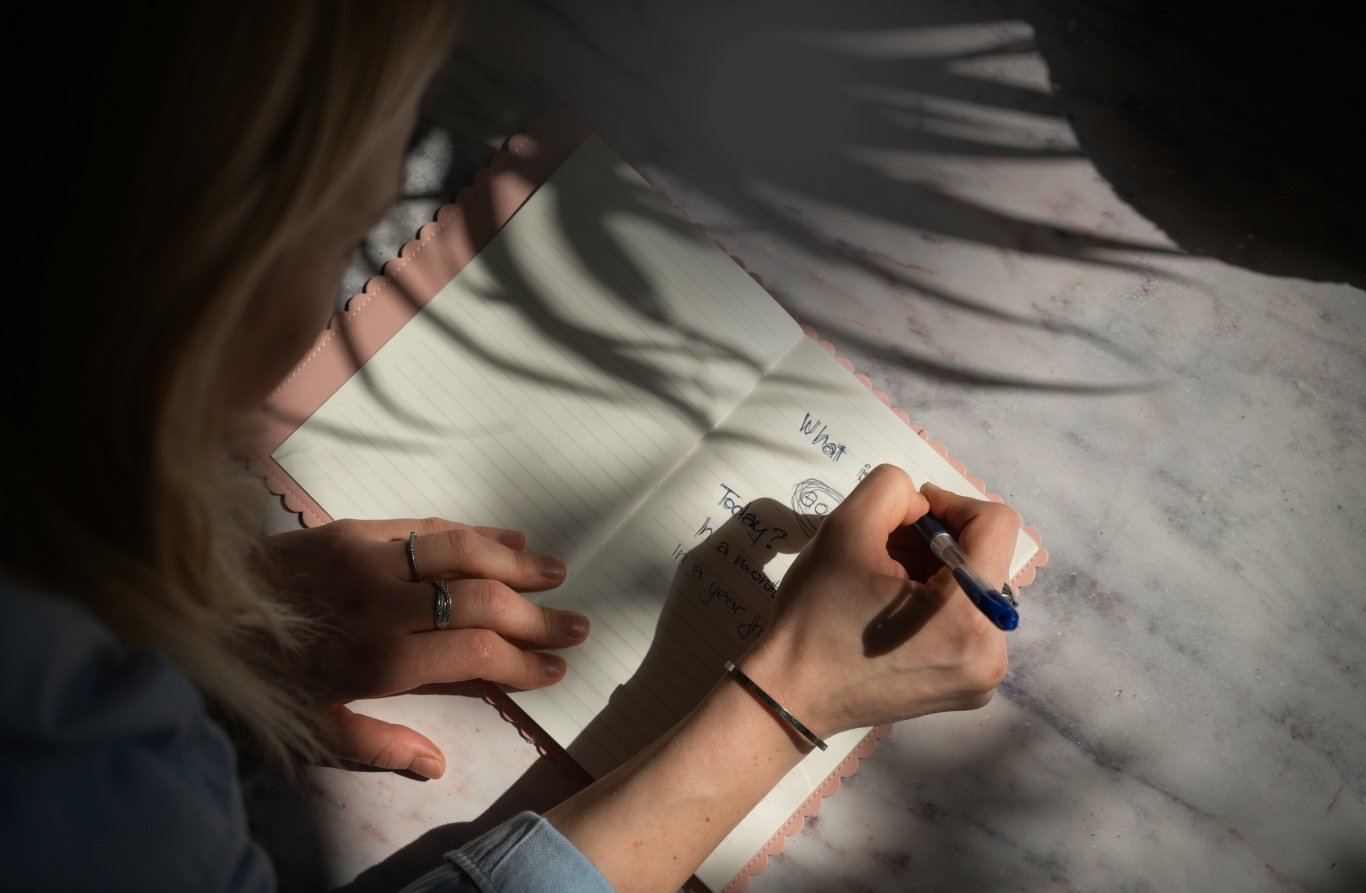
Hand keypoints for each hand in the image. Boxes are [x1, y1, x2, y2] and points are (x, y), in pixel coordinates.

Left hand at [257, 517, 588, 777]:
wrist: (191, 615)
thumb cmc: (256, 682)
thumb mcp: (310, 731)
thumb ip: (377, 745)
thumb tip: (437, 767)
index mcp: (383, 660)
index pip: (479, 656)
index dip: (525, 662)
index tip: (556, 668)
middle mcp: (388, 604)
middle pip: (485, 602)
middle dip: (538, 617)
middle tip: (577, 626)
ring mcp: (373, 559)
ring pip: (465, 552)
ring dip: (520, 561)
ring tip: (558, 574)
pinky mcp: (355, 529)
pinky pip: (430, 526)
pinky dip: (476, 531)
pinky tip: (507, 537)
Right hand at [740, 464, 1019, 738]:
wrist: (793, 694)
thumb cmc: (816, 615)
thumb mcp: (844, 528)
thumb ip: (892, 490)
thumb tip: (923, 506)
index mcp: (970, 615)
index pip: (997, 524)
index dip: (950, 503)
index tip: (906, 515)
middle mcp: (992, 652)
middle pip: (986, 558)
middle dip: (936, 542)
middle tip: (884, 550)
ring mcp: (983, 676)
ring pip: (975, 589)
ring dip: (935, 570)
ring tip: (884, 582)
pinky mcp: (969, 688)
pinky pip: (969, 623)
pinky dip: (937, 605)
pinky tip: (894, 612)